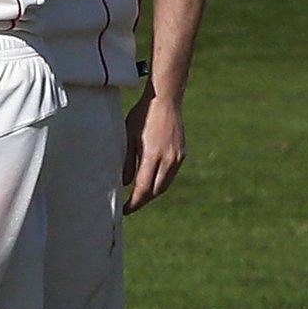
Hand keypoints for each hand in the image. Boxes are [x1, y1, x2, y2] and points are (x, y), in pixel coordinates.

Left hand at [122, 89, 185, 214]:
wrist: (165, 99)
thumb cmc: (143, 115)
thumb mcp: (128, 136)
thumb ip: (127, 162)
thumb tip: (125, 183)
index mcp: (153, 156)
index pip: (143, 189)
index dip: (134, 203)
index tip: (125, 210)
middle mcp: (168, 160)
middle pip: (155, 192)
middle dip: (143, 200)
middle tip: (131, 204)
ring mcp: (177, 157)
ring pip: (165, 185)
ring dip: (153, 192)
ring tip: (139, 194)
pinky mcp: (182, 153)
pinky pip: (171, 174)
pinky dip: (161, 181)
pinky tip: (151, 179)